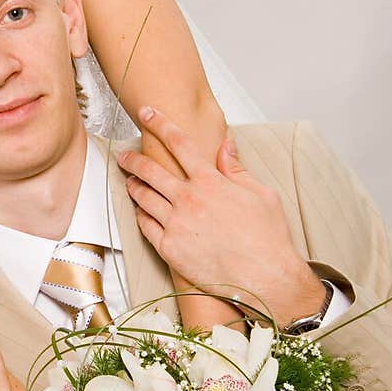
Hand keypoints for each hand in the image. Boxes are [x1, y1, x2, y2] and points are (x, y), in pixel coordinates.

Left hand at [118, 108, 324, 327]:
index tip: (147, 113)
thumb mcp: (260, 194)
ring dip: (134, 186)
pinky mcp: (170, 248)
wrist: (265, 277)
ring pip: (144, 198)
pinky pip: (146, 226)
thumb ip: (236, 168)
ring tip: (130, 182)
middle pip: (151, 170)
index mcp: (211, 182)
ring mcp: (176, 224)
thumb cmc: (268, 238)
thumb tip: (225, 145)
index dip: (160, 124)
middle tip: (124, 155)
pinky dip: (141, 215)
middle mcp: (188, 199)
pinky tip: (140, 211)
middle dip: (133, 159)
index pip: (179, 144)